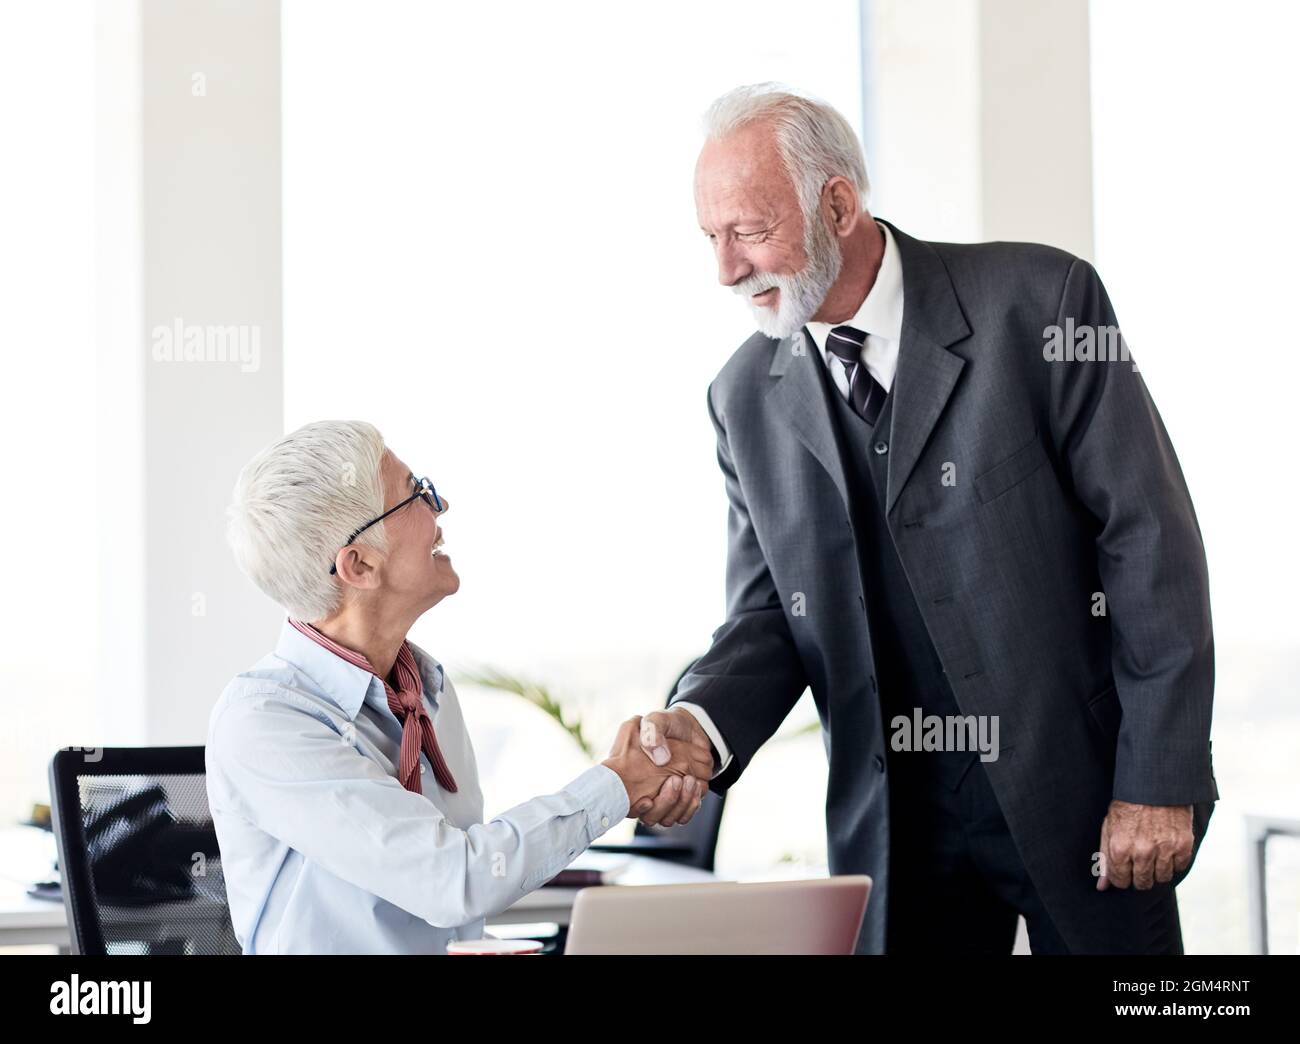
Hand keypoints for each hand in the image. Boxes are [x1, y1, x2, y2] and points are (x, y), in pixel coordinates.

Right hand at [634, 708, 715, 827]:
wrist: (688, 728)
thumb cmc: (667, 726)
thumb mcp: (656, 721)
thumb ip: (651, 732)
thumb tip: (660, 758)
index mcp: (633, 777)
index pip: (631, 805)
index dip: (638, 808)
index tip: (647, 800)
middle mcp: (646, 793)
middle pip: (652, 817)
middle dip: (665, 803)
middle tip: (676, 780)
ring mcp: (663, 800)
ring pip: (668, 819)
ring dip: (680, 803)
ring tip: (689, 780)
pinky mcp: (680, 802)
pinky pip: (683, 816)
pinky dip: (691, 806)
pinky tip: (695, 787)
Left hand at [1095, 799, 1193, 889]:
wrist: (1154, 785)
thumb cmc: (1127, 806)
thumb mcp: (1109, 828)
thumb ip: (1105, 858)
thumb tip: (1102, 887)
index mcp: (1119, 848)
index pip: (1120, 881)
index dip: (1122, 876)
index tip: (1125, 869)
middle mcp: (1142, 852)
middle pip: (1143, 883)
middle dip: (1139, 876)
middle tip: (1140, 861)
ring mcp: (1164, 849)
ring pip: (1162, 878)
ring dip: (1158, 870)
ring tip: (1154, 853)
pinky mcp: (1183, 845)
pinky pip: (1180, 867)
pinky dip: (1174, 861)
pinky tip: (1167, 848)